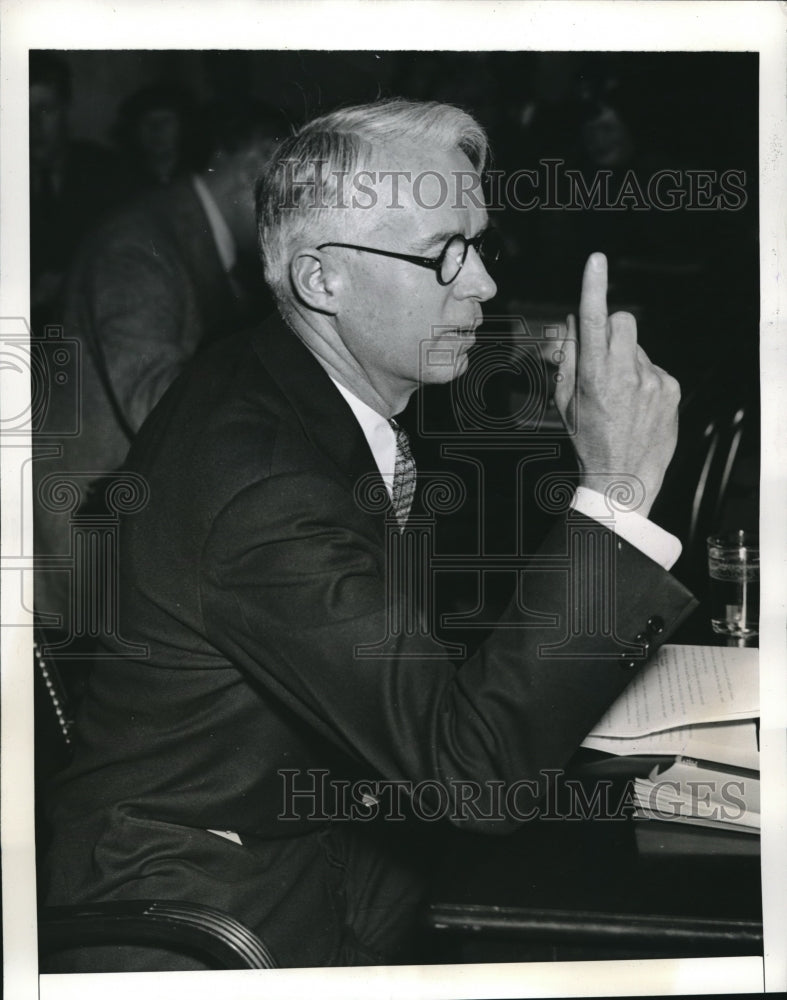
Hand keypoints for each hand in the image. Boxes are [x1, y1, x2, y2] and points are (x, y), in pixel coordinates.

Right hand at [553, 253, 679, 517]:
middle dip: (610, 327)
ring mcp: (652, 380)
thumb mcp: (565, 401)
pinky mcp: (670, 388)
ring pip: (637, 347)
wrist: (624, 478)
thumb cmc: (589, 441)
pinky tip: (636, 403)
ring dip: (626, 359)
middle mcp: (625, 373)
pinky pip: (654, 367)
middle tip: (602, 354)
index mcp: (593, 376)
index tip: (596, 261)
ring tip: (620, 394)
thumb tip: (572, 324)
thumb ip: (568, 358)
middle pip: (622, 320)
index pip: (591, 321)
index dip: (593, 287)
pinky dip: (643, 378)